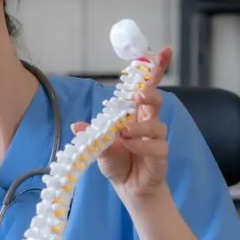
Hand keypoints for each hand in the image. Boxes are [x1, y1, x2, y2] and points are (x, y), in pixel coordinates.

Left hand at [73, 47, 172, 201]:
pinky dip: (140, 144)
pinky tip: (128, 145)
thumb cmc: (116, 162)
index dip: (154, 70)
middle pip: (156, 98)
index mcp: (134, 114)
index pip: (146, 87)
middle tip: (137, 95)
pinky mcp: (161, 154)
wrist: (129, 188)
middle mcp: (147, 122)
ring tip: (123, 133)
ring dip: (139, 126)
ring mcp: (156, 138)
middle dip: (150, 92)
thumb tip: (77, 125)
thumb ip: (92, 135)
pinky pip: (156, 145)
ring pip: (157, 123)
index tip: (162, 51)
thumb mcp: (98, 147)